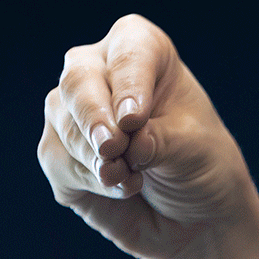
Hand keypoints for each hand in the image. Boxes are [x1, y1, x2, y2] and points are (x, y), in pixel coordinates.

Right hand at [35, 14, 257, 258]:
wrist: (195, 209)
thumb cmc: (202, 163)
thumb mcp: (195, 150)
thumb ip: (157, 141)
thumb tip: (117, 145)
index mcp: (145, 50)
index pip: (131, 51)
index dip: (129, 83)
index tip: (134, 120)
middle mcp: (101, 69)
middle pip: (79, 80)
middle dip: (94, 118)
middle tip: (112, 149)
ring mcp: (74, 108)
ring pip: (63, 122)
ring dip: (98, 159)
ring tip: (133, 180)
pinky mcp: (59, 148)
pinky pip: (57, 159)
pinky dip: (88, 181)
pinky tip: (120, 188)